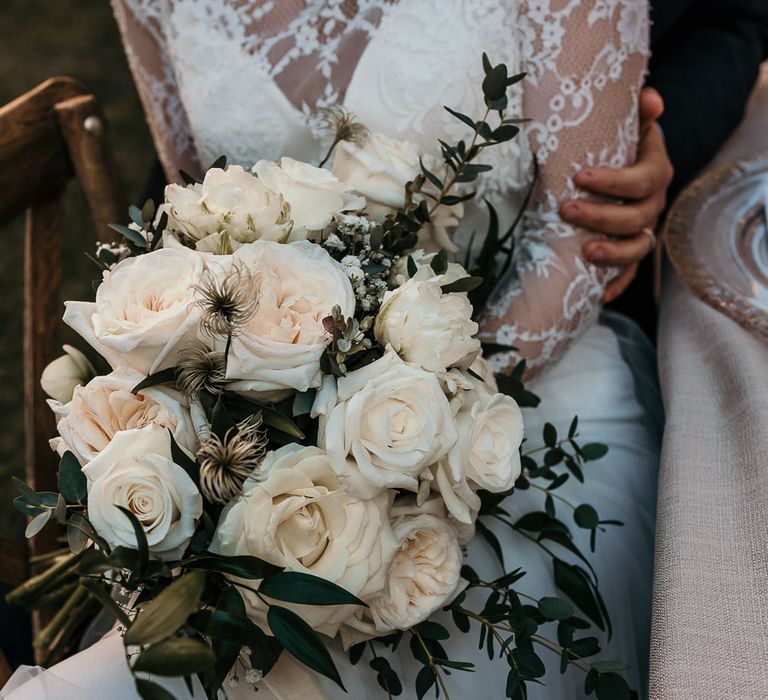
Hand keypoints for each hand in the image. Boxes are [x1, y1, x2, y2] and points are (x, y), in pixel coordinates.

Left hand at [559, 87, 673, 301]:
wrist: (627, 166)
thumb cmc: (619, 144)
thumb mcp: (629, 123)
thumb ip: (639, 110)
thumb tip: (650, 98)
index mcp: (654, 171)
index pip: (641, 179)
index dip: (613, 181)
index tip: (579, 177)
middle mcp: (653, 203)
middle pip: (636, 216)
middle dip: (601, 216)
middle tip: (566, 210)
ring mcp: (644, 230)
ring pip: (637, 247)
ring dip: (613, 253)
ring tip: (585, 252)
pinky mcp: (632, 252)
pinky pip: (630, 272)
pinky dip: (616, 284)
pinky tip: (599, 294)